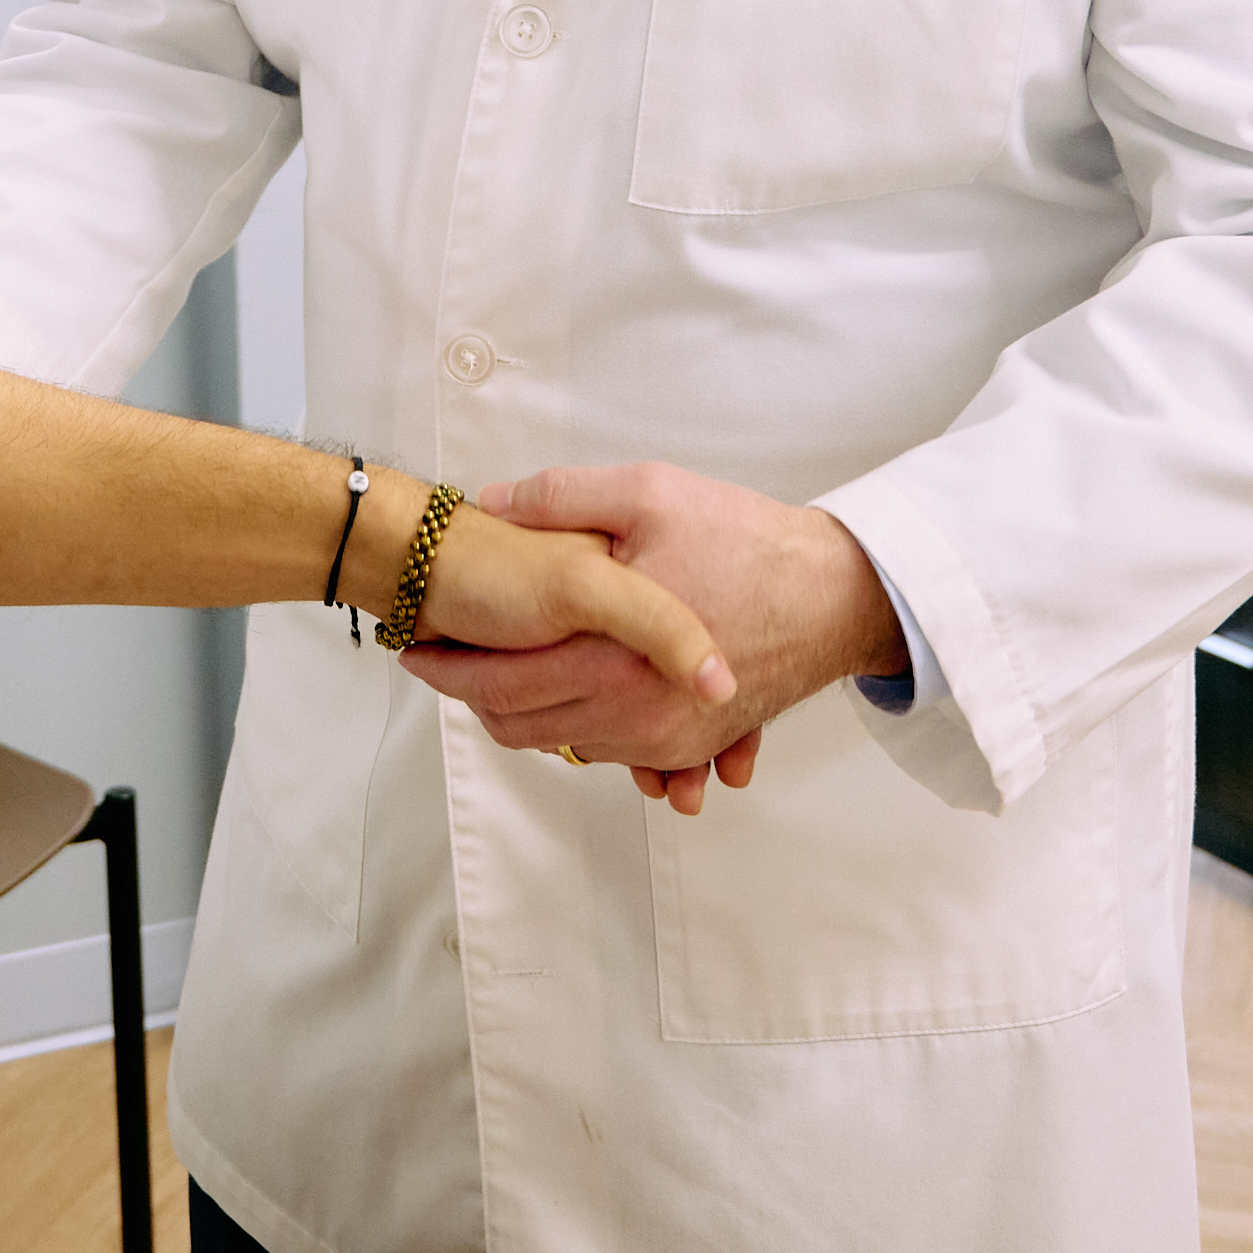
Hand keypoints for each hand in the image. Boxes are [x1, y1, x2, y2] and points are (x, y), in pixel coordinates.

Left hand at [397, 464, 904, 811]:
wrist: (836, 597)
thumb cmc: (748, 543)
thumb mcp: (649, 494)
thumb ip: (561, 498)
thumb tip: (491, 503)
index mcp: (608, 659)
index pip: (496, 681)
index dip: (446, 666)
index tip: (417, 644)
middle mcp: (630, 716)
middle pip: (519, 725)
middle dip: (470, 695)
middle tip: (441, 660)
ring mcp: (663, 740)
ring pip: (562, 746)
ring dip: (521, 717)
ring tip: (493, 672)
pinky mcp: (692, 746)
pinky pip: (614, 759)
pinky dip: (579, 736)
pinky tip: (562, 702)